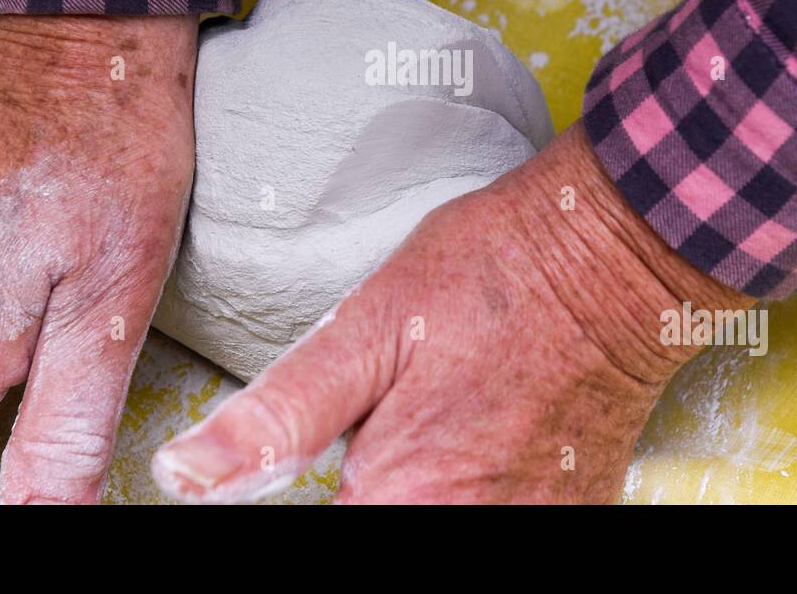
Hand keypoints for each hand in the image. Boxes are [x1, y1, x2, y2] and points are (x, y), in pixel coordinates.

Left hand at [151, 122, 751, 503]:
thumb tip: (178, 474)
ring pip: (438, 531)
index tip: (331, 473)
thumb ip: (276, 416)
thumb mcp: (369, 327)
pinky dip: (469, 497)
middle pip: (381, 534)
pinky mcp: (572, 515)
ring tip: (426, 436)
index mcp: (404, 499)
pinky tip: (470, 452)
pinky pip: (498, 524)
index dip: (310, 502)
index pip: (329, 539)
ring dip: (411, 499)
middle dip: (362, 499)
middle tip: (379, 440)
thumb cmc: (491, 277)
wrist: (617, 257)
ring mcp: (532, 530)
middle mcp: (473, 530)